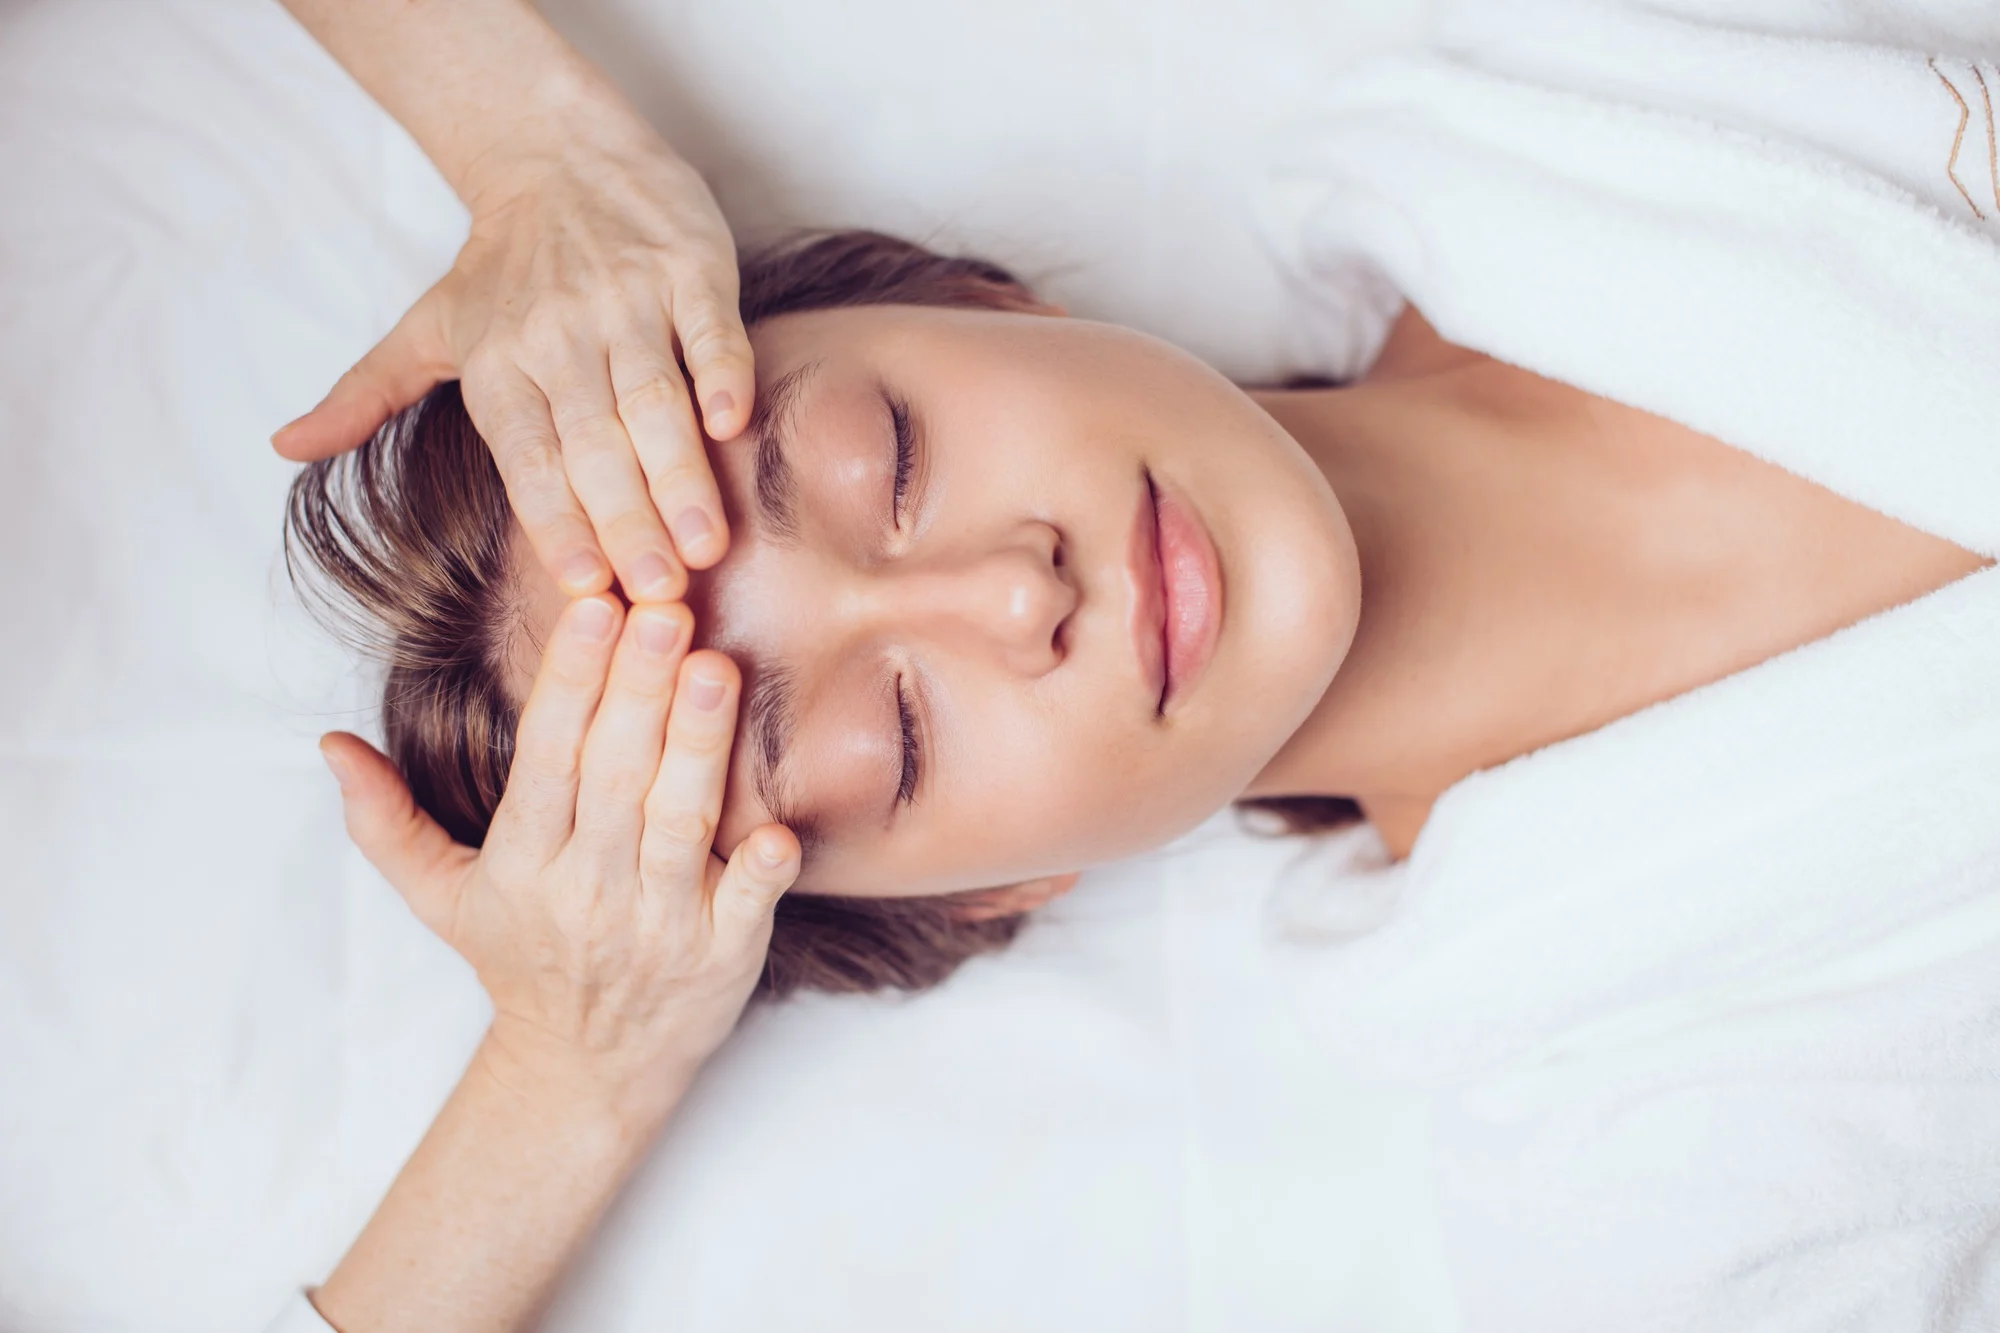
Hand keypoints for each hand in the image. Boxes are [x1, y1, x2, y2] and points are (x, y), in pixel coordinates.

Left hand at [273, 95, 750, 603]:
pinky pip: (708, 331)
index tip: (585, 587)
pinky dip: (722, 373)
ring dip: (681, 472)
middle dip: (630, 520)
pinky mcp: (689, 268)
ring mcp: (627, 301)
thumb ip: (365, 395)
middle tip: (661, 592)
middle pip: (597, 442)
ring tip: (706, 542)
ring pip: (654, 399)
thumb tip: (282, 447)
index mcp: (498, 362)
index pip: (528, 458)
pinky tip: (733, 423)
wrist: (559, 150)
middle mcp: (560, 336)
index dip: (557, 521)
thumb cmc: (501, 263)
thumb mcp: (427, 328)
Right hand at [318, 597, 798, 1127]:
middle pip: (616, 776)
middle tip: (663, 610)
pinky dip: (760, 871)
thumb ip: (386, 821)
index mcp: (524, 862)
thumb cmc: (522, 960)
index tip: (593, 607)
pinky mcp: (722, 954)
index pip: (547, 757)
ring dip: (698, 745)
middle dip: (638, 690)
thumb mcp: (440, 898)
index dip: (570, 682)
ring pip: (679, 822)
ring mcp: (660, 923)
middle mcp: (590, 888)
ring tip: (716, 667)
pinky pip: (746, 906)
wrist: (588, 1071)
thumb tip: (330, 743)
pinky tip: (777, 828)